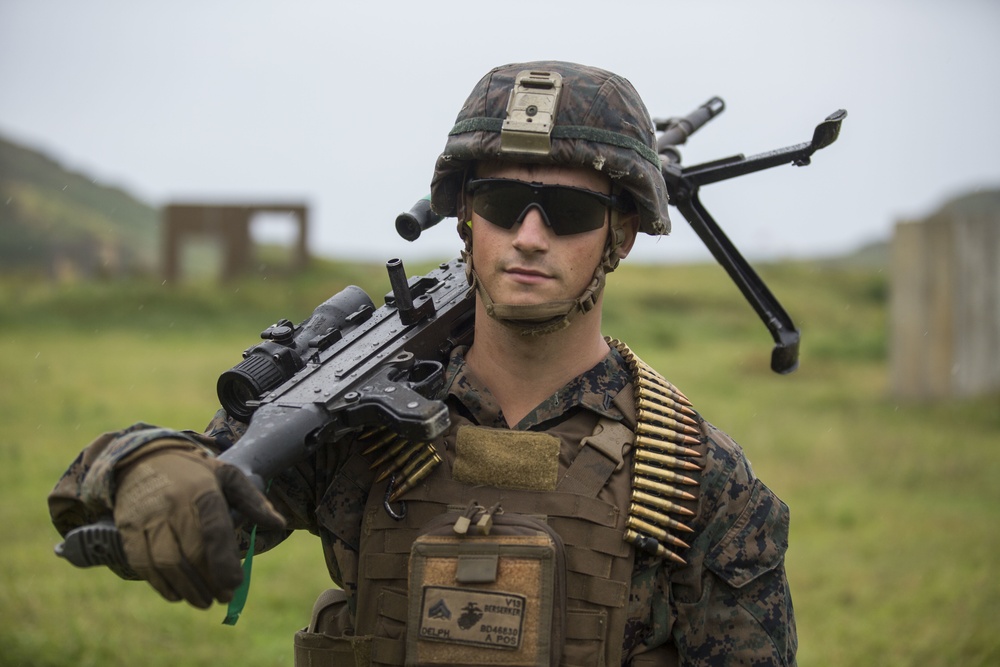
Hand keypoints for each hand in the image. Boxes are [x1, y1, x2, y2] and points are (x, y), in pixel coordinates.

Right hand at [113, 447, 285, 607]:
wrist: (143, 458)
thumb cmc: (194, 473)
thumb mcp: (228, 475)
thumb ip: (253, 501)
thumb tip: (278, 523)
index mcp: (202, 491)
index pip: (214, 530)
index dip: (224, 561)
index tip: (236, 584)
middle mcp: (173, 505)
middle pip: (190, 552)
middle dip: (209, 581)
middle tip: (224, 597)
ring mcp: (148, 518)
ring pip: (166, 562)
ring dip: (187, 588)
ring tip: (204, 601)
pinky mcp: (128, 529)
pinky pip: (143, 564)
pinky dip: (161, 585)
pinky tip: (178, 595)